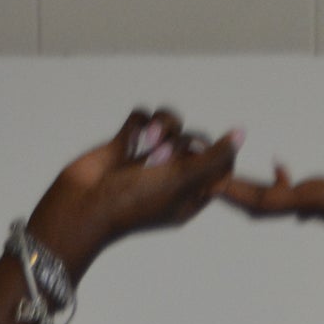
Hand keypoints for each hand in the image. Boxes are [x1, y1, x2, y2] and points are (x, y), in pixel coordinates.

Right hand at [29, 103, 245, 273]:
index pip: (221, 169)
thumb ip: (213, 158)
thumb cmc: (132, 204)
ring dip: (161, 127)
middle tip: (163, 158)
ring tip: (145, 143)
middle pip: (197, 141)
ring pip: (171, 125)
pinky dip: (139, 121)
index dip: (221, 154)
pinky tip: (129, 138)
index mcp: (190, 197)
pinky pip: (143, 117)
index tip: (206, 154)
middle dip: (183, 141)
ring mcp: (148, 160)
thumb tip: (242, 133)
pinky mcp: (126, 144)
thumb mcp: (181, 182)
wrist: (82, 206)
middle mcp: (171, 178)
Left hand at [217, 124, 323, 274]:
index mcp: (319, 202)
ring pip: (274, 197)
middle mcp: (314, 205)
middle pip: (260, 200)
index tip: (206, 180)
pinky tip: (277, 165)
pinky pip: (296, 193)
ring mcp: (323, 206)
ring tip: (221, 163)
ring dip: (246, 183)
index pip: (266, 197)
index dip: (234, 188)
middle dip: (228, 186)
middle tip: (196, 168)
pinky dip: (280, 180)